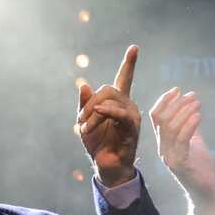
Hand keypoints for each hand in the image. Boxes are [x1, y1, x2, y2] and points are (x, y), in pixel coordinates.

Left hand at [77, 45, 139, 186]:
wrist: (106, 166)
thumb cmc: (98, 145)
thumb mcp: (85, 122)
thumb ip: (84, 104)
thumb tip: (83, 84)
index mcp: (117, 103)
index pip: (124, 78)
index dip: (129, 63)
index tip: (135, 48)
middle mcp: (128, 106)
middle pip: (108, 89)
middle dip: (90, 102)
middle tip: (80, 121)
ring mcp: (132, 116)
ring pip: (111, 100)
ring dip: (93, 113)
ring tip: (85, 129)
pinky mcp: (132, 128)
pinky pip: (120, 114)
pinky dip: (107, 112)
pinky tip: (98, 113)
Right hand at [151, 87, 214, 200]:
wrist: (204, 192)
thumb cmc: (199, 168)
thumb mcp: (194, 142)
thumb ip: (190, 127)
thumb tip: (192, 107)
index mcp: (163, 142)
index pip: (155, 117)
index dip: (164, 101)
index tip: (178, 90)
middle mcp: (162, 148)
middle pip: (162, 119)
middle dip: (177, 103)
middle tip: (193, 96)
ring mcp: (169, 157)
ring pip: (170, 127)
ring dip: (184, 111)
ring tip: (197, 103)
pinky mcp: (179, 164)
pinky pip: (181, 140)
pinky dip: (189, 125)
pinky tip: (198, 116)